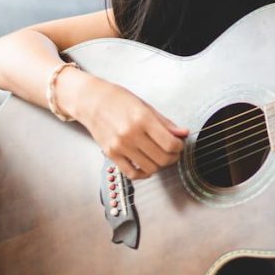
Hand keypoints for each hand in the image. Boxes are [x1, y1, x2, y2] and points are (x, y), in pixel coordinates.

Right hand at [62, 72, 188, 179]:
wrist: (91, 101)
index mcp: (142, 119)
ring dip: (160, 166)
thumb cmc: (119, 100)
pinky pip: (132, 173)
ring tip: (160, 157)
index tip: (179, 144)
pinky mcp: (111, 154)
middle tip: (174, 152)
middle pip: (162, 158)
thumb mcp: (146, 107)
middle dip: (173, 157)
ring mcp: (119, 146)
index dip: (179, 147)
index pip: (170, 143)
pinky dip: (143, 173)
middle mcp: (130, 134)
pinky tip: (147, 166)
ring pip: (150, 168)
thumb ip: (165, 123)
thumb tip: (183, 134)